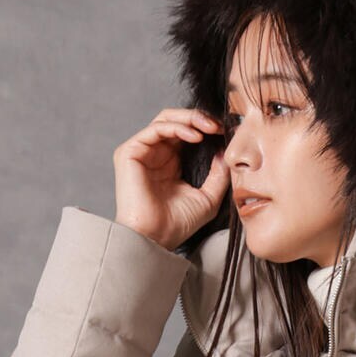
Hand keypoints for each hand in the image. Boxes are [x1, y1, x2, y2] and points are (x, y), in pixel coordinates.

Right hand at [113, 107, 229, 251]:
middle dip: (199, 118)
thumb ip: (219, 174)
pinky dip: (177, 127)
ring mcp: (140, 152)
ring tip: (210, 127)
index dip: (205, 128)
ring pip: (165, 119)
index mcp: (169, 163)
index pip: (186, 133)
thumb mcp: (208, 197)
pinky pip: (156, 129)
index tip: (225, 131)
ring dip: (190, 119)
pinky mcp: (129, 152)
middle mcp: (154, 155)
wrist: (155, 238)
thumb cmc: (177, 224)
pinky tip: (195, 137)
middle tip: (218, 125)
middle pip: (176, 120)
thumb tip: (226, 150)